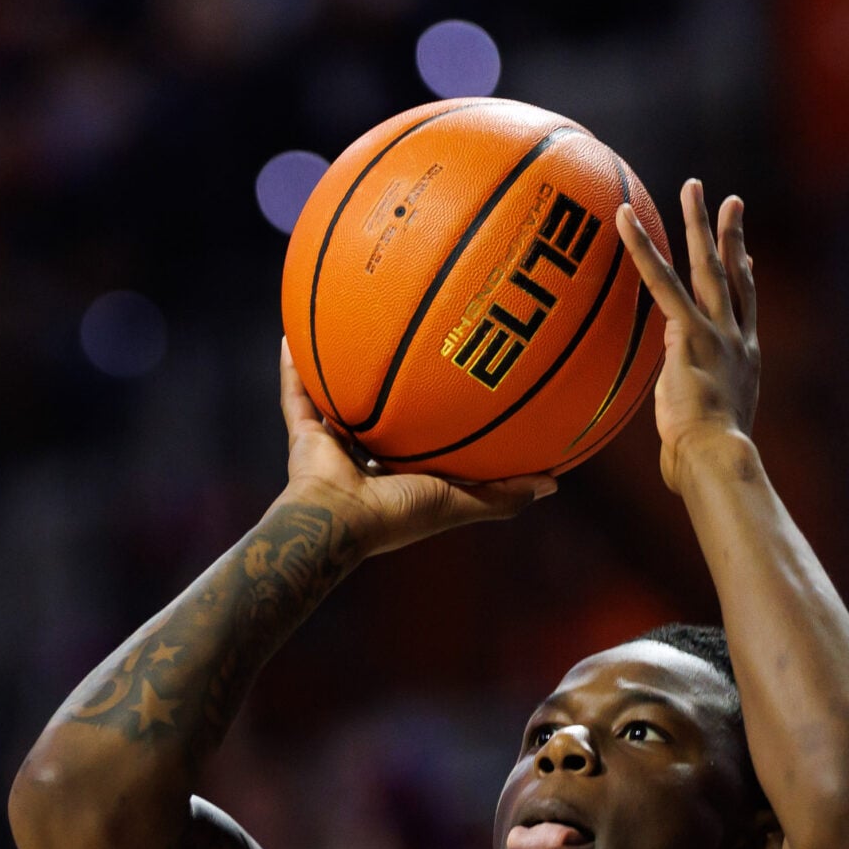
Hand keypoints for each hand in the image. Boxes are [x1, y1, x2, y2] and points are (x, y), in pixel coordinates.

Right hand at [275, 339, 554, 558]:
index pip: (425, 438)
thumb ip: (505, 494)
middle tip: (409, 341)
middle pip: (382, 413)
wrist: (339, 523)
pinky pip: (296, 394)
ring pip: (336, 398)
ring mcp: (333, 445)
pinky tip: (293, 333)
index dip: (440, 414)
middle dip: (391, 384)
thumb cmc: (401, 514)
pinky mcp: (303, 436)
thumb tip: (556, 485)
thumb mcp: (463, 501)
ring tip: (347, 326)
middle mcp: (367, 456)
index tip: (461, 381)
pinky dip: (293, 368)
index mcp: (402, 473)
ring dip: (338, 369)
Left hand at [615, 180, 760, 481]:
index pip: (746, 310)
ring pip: (705, 266)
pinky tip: (625, 218)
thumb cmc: (706, 465)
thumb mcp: (701, 444)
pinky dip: (641, 247)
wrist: (717, 457)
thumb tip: (673, 465)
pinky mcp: (687, 332)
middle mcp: (736, 338)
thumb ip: (688, 436)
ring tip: (691, 186)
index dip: (746, 279)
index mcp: (745, 361)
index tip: (747, 255)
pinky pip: (660, 280)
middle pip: (733, 276)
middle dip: (731, 235)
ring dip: (698, 222)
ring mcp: (715, 331)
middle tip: (730, 200)